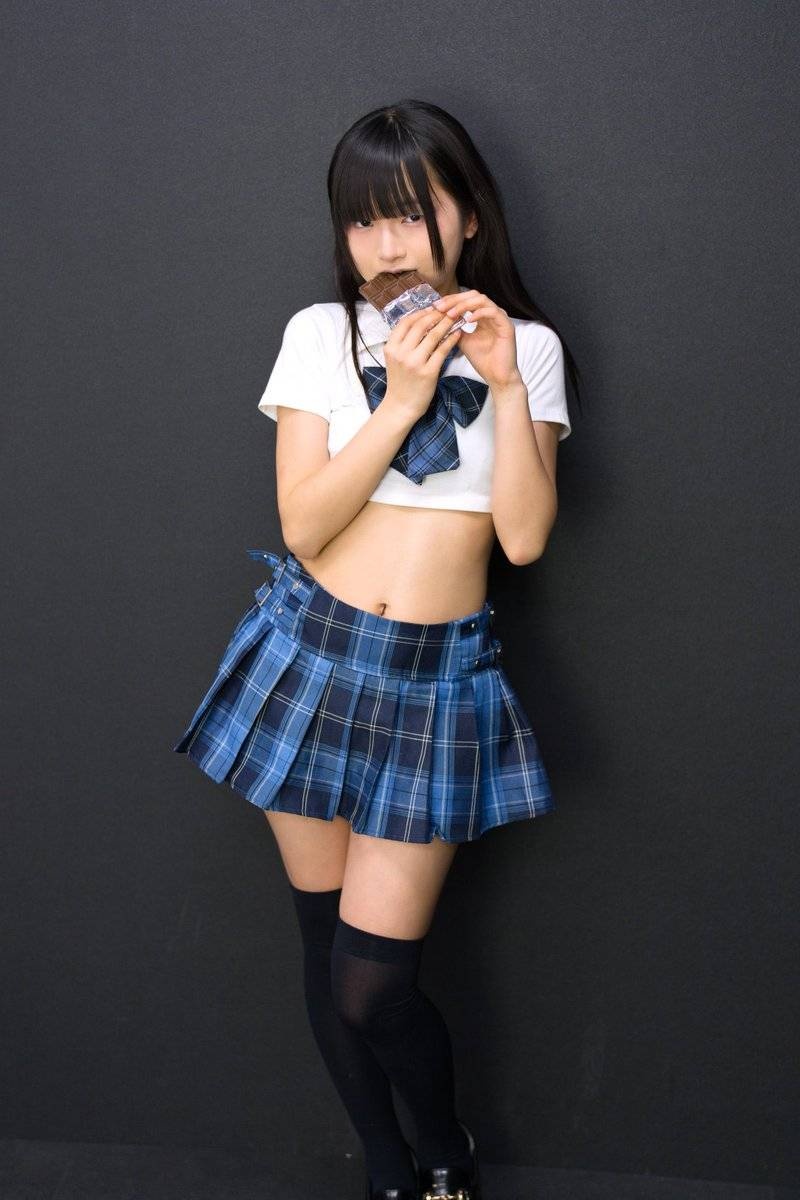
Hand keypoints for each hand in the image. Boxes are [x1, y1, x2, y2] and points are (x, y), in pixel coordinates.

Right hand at [382, 305, 462, 420]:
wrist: (401, 406)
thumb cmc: (400, 382)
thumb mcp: (395, 359)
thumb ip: (403, 342)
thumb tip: (421, 322)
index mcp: (390, 347)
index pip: (405, 322)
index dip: (420, 313)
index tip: (432, 309)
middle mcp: (401, 353)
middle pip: (420, 325)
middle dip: (436, 315)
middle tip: (447, 311)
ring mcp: (414, 363)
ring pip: (433, 335)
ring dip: (446, 324)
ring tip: (455, 319)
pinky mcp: (428, 372)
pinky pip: (442, 350)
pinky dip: (451, 340)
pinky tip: (458, 334)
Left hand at [432, 290, 521, 389]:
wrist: (497, 377)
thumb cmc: (482, 360)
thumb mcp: (461, 340)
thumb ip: (453, 328)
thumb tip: (437, 319)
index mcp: (482, 315)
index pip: (465, 299)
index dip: (450, 300)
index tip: (435, 307)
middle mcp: (492, 313)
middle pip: (472, 295)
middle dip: (454, 300)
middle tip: (439, 307)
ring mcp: (500, 317)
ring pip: (481, 300)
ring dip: (464, 305)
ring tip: (450, 314)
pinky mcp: (507, 325)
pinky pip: (492, 312)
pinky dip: (478, 313)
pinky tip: (467, 320)